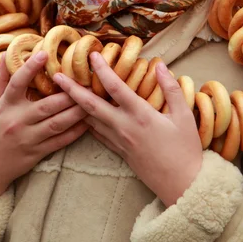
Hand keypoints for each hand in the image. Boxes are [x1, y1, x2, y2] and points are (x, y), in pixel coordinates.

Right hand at [0, 52, 87, 219]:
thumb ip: (2, 79)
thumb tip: (7, 54)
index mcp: (5, 107)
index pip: (17, 84)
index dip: (30, 68)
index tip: (43, 53)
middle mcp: (17, 122)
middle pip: (46, 105)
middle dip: (67, 93)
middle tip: (84, 80)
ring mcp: (28, 139)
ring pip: (57, 124)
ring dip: (76, 111)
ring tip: (92, 99)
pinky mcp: (37, 154)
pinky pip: (60, 142)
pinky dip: (75, 132)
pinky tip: (88, 122)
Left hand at [53, 53, 202, 207]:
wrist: (183, 185)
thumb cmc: (186, 150)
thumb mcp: (184, 116)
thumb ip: (171, 89)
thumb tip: (160, 65)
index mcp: (140, 115)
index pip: (115, 87)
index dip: (101, 70)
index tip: (91, 55)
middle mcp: (124, 127)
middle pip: (91, 105)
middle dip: (72, 89)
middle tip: (56, 76)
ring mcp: (119, 141)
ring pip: (90, 120)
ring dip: (75, 105)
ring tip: (62, 92)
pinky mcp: (119, 152)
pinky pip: (98, 134)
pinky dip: (87, 122)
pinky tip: (81, 115)